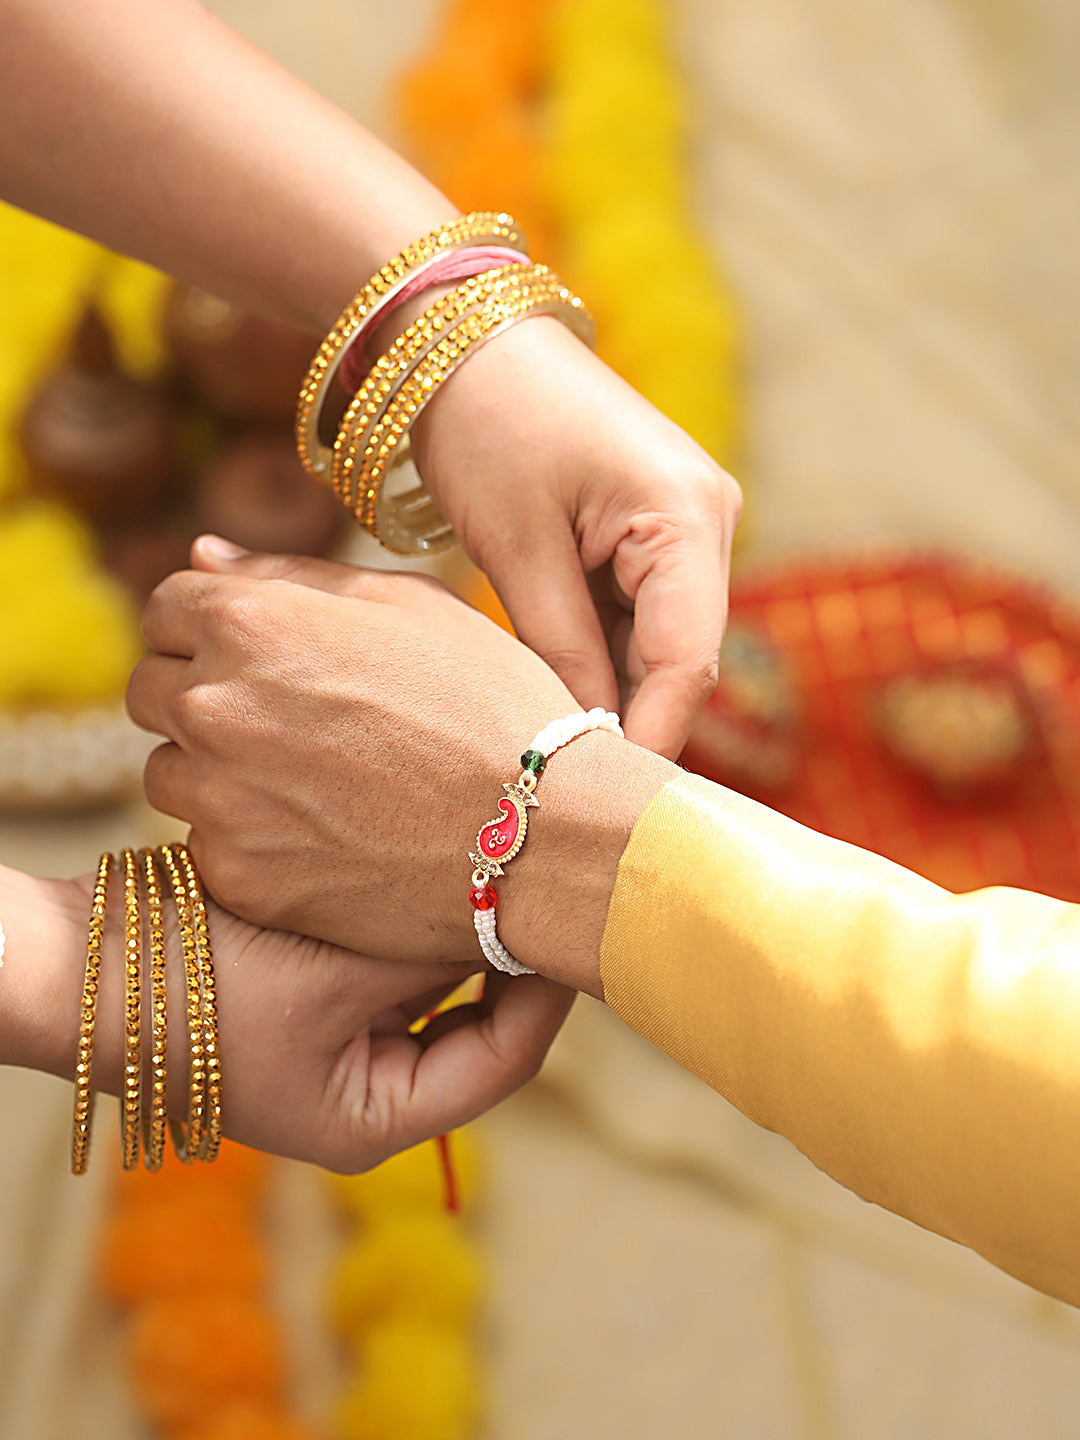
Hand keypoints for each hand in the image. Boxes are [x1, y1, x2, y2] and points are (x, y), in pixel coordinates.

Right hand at [6, 867, 570, 1171]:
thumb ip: (432, 953)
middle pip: (476, 1029)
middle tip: (552, 890)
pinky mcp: (316, 1000)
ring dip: (461, 939)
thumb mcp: (336, 975)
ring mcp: (340, 1047)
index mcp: (377, 1121)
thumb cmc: (201, 986)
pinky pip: (392, 966)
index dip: (547, 999)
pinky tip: (438, 871)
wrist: (87, 964)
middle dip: (508, 963)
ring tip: (505, 872)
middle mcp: (367, 1092)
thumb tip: (517, 917)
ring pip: (436, 991)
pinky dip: (413, 926)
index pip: (501, 1064)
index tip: (572, 928)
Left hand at [127, 549, 672, 990]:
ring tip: (315, 783)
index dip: (214, 629)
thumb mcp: (406, 604)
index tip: (264, 658)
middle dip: (205, 697)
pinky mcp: (239, 876)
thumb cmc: (490, 702)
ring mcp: (220, 798)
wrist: (541, 830)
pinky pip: (209, 847)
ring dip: (220, 773)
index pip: (165, 608)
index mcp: (249, 620)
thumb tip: (198, 555)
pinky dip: (250, 841)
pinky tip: (326, 835)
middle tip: (293, 724)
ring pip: (172, 774)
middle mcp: (213, 705)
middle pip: (152, 691)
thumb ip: (288, 576)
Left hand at [410, 316, 741, 759]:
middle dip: (629, 722)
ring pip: (656, 647)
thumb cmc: (489, 423)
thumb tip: (583, 740)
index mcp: (688, 517)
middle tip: (567, 793)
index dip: (649, 736)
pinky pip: (634, 620)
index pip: (688, 660)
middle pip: (682, 659)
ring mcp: (681, 532)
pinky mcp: (648, 537)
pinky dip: (595, 659)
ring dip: (608, 694)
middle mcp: (705, 525)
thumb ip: (560, 646)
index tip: (601, 805)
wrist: (465, 340)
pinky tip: (549, 695)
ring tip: (548, 753)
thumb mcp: (517, 546)